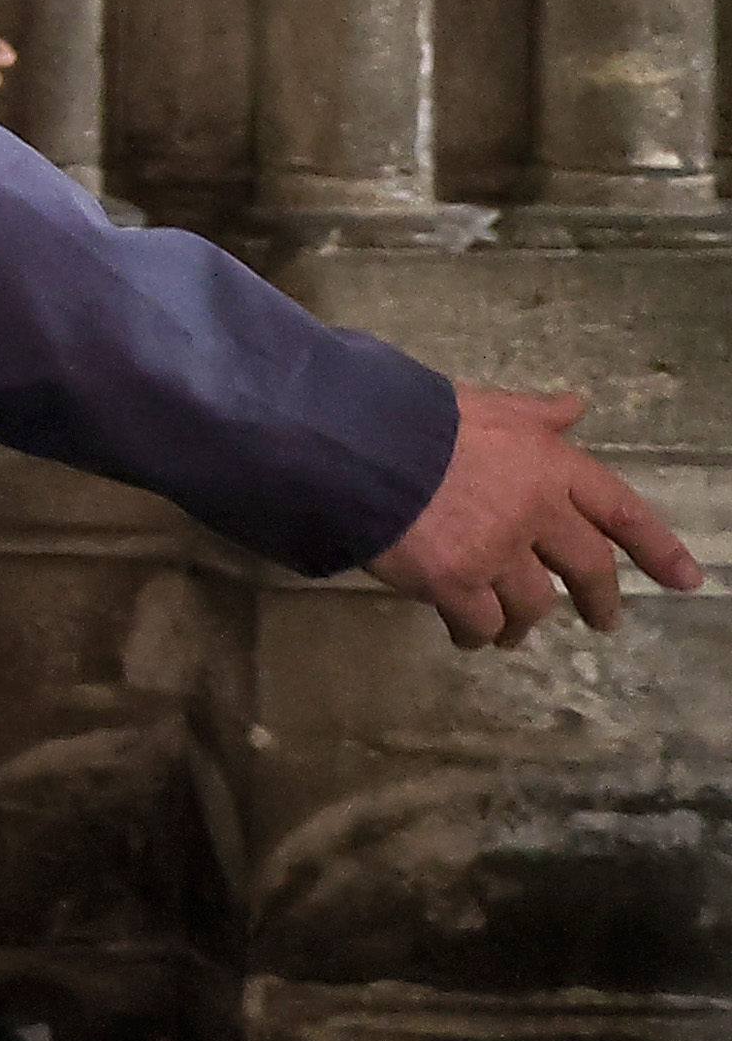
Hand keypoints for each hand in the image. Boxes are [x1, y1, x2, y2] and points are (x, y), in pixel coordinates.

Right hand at [368, 384, 700, 645]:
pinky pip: (480, 623)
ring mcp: (496, 552)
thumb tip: (576, 406)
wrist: (353, 447)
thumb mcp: (484, 404)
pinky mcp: (454, 583)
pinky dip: (478, 633)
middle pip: (587, 568)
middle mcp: (536, 512)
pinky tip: (468, 636)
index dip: (658, 548)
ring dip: (526, 624)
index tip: (688, 581)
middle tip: (602, 622)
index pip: (621, 511)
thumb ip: (533, 413)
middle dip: (599, 600)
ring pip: (534, 604)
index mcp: (550, 465)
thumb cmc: (415, 419)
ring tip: (510, 635)